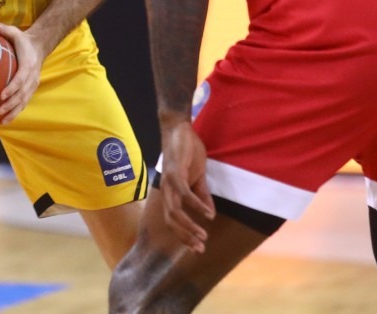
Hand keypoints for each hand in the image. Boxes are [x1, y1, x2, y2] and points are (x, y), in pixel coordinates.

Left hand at [0, 20, 40, 123]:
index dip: (12, 88)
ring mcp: (32, 84)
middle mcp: (32, 76)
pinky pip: (24, 103)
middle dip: (12, 103)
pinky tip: (5, 121)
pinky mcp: (30, 89)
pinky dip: (16, 112)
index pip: (21, 78)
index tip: (2, 95)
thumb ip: (2, 28)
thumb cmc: (23, 40)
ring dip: (14, 111)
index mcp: (28, 64)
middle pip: (23, 93)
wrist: (40, 46)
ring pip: (24, 101)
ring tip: (2, 121)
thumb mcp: (14, 32)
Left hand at [158, 117, 215, 252]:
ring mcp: (168, 182)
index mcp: (171, 193)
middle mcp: (166, 190)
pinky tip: (206, 213)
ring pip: (174, 211)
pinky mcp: (174, 172)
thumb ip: (202, 195)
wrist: (179, 128)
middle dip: (185, 237)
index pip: (174, 221)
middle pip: (171, 221)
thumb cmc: (186, 151)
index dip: (184, 235)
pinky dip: (195, 204)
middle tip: (199, 249)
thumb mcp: (198, 177)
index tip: (198, 248)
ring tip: (203, 235)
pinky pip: (184, 193)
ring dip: (189, 225)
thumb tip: (210, 215)